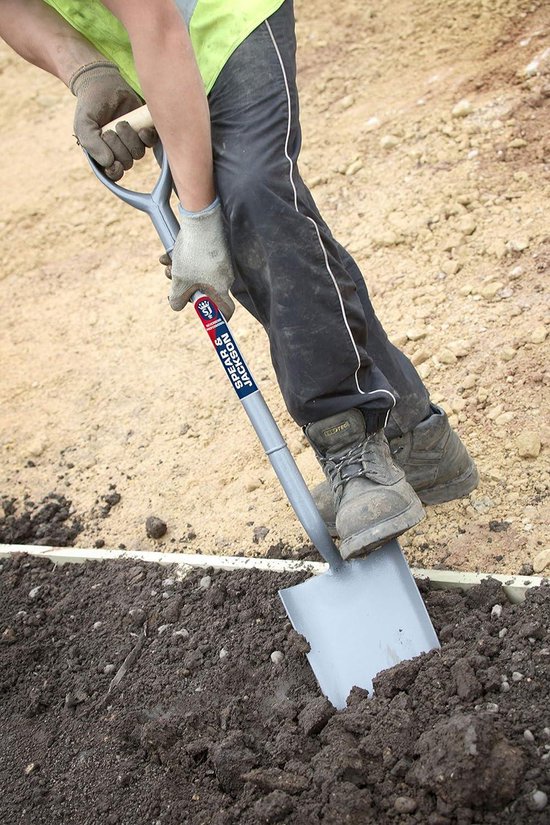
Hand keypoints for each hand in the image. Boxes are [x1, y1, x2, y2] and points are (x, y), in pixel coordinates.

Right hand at [69, 60, 156, 179]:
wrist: (102, 83)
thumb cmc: (90, 105)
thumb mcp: (84, 125)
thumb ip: (92, 144)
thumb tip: (109, 162)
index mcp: (103, 154)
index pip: (114, 174)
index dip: (115, 171)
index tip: (114, 162)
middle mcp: (119, 151)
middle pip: (127, 163)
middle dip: (118, 147)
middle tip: (110, 129)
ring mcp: (132, 142)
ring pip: (138, 153)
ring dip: (130, 139)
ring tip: (121, 123)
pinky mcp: (144, 131)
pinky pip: (151, 142)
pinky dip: (147, 137)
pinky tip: (141, 129)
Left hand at [161, 198, 234, 319]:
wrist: (201, 220)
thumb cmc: (194, 255)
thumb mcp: (180, 281)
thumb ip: (177, 298)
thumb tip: (176, 306)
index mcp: (220, 289)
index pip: (226, 311)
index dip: (220, 318)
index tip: (211, 320)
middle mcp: (225, 277)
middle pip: (204, 290)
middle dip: (184, 286)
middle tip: (171, 280)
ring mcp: (222, 262)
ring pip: (199, 273)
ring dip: (180, 271)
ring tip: (168, 263)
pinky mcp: (217, 248)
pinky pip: (201, 260)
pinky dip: (186, 258)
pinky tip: (169, 254)